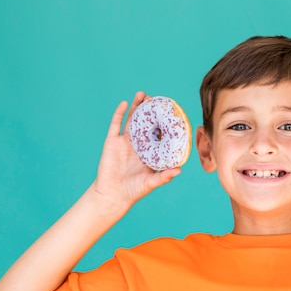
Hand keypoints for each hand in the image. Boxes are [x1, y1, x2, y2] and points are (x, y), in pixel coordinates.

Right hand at [92, 92, 181, 211]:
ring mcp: (124, 141)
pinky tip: (124, 103)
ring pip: (131, 120)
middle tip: (156, 99)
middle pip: (145, 123)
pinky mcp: (112, 141)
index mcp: (149, 151)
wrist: (111, 195)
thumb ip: (164, 177)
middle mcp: (138, 144)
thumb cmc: (133, 190)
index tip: (170, 112)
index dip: (164, 123)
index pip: (158, 133)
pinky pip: (115, 124)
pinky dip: (119, 113)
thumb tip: (179, 170)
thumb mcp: (151, 183)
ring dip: (136, 107)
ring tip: (142, 94)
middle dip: (150, 111)